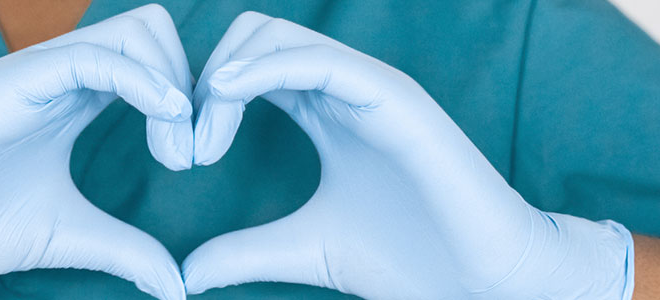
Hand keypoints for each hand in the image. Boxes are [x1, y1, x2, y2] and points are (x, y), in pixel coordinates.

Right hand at [0, 5, 191, 299]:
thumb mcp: (70, 236)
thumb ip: (126, 249)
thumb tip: (178, 285)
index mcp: (71, 100)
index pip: (150, 61)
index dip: (188, 99)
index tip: (196, 157)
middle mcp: (56, 75)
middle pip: (151, 31)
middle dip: (191, 83)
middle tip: (189, 152)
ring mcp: (33, 73)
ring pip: (132, 31)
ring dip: (173, 83)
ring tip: (175, 150)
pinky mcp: (10, 83)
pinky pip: (91, 57)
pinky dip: (142, 81)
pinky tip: (165, 119)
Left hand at [182, 12, 634, 298]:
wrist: (483, 282)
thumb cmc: (410, 259)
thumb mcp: (305, 249)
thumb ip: (247, 252)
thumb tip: (187, 272)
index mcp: (323, 112)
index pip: (246, 68)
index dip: (201, 97)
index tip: (176, 153)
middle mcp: (343, 89)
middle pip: (251, 38)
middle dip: (202, 81)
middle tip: (182, 146)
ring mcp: (369, 87)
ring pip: (276, 35)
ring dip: (223, 76)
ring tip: (202, 139)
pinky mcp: (394, 98)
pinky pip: (319, 60)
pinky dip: (263, 69)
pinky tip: (226, 99)